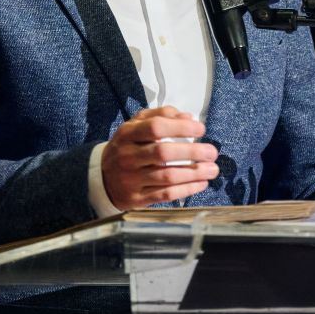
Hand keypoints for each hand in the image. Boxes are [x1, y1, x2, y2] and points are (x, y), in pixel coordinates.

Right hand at [101, 106, 220, 209]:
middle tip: (211, 152)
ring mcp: (131, 179)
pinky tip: (201, 183)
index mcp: (127, 134)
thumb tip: (188, 117)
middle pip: (162, 153)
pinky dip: (186, 189)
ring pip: (167, 177)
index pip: (155, 128)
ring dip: (194, 173)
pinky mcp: (137, 198)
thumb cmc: (127, 147)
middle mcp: (127, 156)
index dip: (180, 127)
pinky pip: (165, 194)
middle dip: (192, 152)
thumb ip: (161, 115)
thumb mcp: (136, 125)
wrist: (102, 177)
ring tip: (212, 169)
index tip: (200, 129)